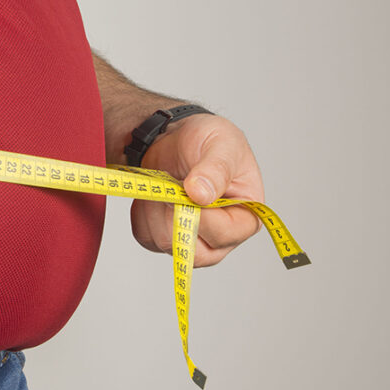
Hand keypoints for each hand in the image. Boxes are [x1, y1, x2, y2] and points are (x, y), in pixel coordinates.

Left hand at [130, 113, 263, 266]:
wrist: (176, 139)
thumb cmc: (208, 140)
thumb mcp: (222, 143)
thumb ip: (215, 169)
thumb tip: (201, 195)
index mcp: (246, 216)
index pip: (225, 235)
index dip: (201, 216)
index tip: (185, 188)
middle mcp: (222, 237)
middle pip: (194, 251)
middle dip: (174, 214)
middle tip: (171, 184)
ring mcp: (192, 241)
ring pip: (164, 242)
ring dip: (156, 209)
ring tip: (165, 183)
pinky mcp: (165, 238)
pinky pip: (145, 237)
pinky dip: (142, 213)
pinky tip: (154, 194)